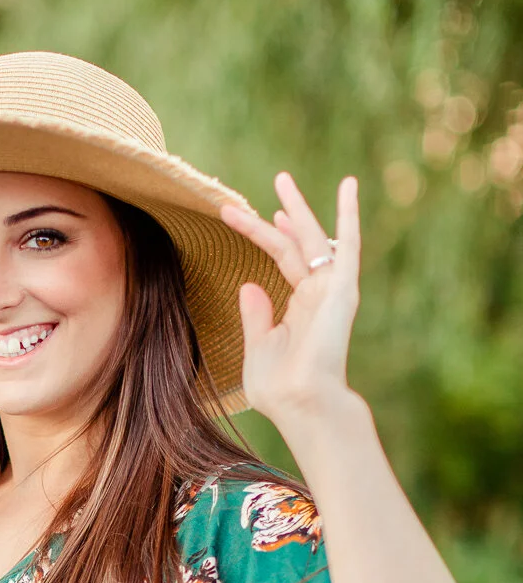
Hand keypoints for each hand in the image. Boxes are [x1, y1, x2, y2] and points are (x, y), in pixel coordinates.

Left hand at [219, 173, 360, 427]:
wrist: (301, 402)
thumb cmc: (279, 386)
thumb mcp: (258, 347)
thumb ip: (255, 316)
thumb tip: (247, 284)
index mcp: (298, 306)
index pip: (281, 259)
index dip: (261, 235)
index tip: (235, 214)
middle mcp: (317, 294)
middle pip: (295, 243)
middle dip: (282, 213)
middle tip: (275, 180)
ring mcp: (331, 289)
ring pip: (312, 238)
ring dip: (299, 208)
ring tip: (283, 180)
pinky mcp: (342, 288)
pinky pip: (347, 245)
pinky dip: (348, 215)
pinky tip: (348, 186)